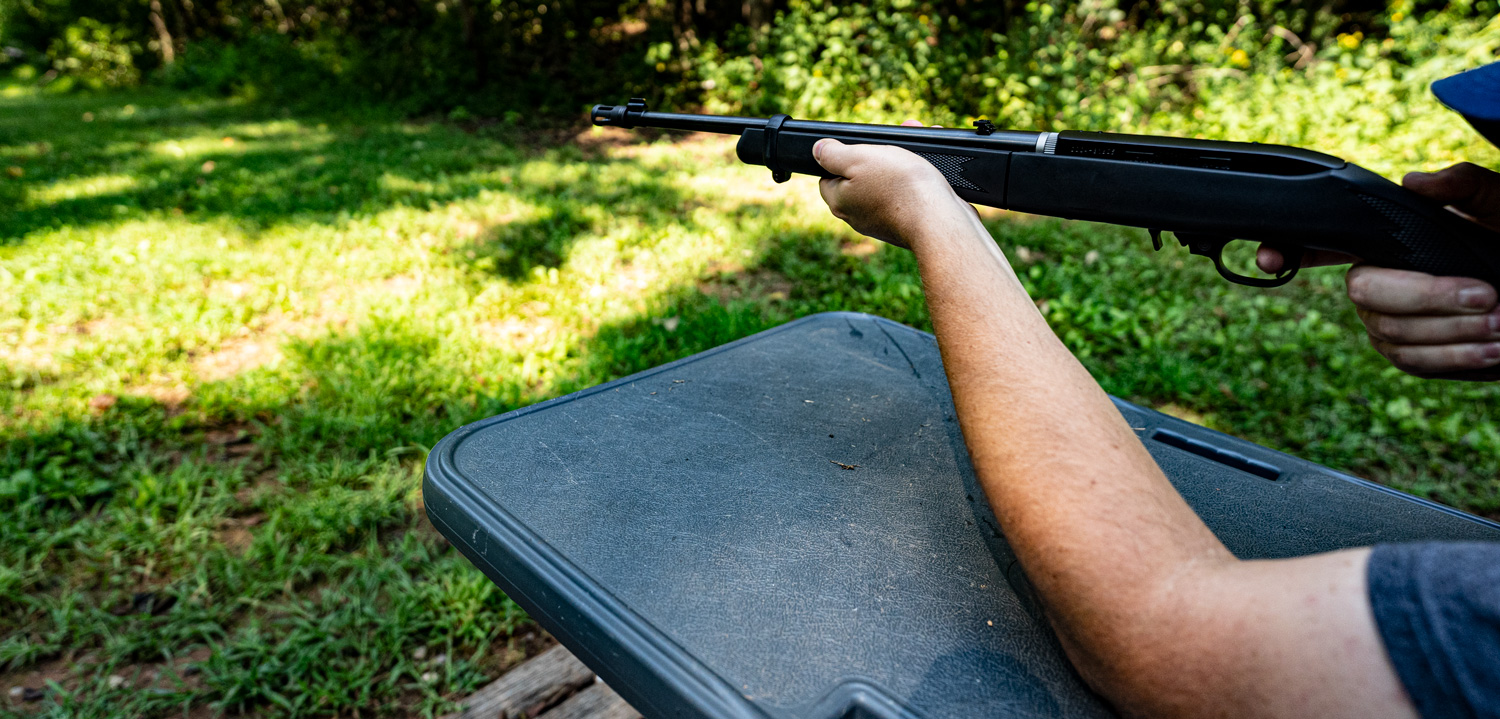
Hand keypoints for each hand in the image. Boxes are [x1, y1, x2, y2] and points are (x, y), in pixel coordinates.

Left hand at [813, 121, 975, 249]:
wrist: (940, 219)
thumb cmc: (899, 187)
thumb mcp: (859, 158)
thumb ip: (833, 154)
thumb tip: (818, 150)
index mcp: (841, 201)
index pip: (828, 177)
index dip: (842, 158)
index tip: (860, 148)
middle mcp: (858, 215)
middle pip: (860, 177)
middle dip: (878, 154)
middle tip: (894, 142)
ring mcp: (883, 221)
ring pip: (887, 183)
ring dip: (901, 160)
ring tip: (916, 142)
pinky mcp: (907, 223)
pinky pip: (907, 194)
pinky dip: (917, 177)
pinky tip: (930, 164)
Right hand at [1259, 162, 1499, 378]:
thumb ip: (1465, 185)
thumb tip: (1416, 182)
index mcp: (1390, 241)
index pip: (1324, 242)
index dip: (1286, 249)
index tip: (1270, 258)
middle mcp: (1381, 281)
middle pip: (1366, 294)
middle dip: (1427, 298)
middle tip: (1487, 296)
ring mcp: (1391, 322)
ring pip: (1392, 335)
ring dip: (1453, 332)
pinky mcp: (1412, 356)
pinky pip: (1413, 363)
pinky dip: (1456, 358)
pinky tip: (1493, 350)